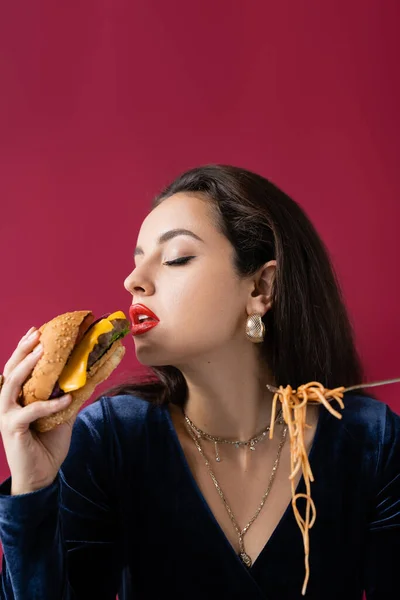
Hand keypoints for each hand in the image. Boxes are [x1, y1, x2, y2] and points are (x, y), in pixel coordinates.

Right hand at [0, 327, 75, 494]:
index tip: (37, 330)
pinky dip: (49, 404)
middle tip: (37, 334)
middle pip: (11, 370)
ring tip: (43, 352)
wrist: (41, 476)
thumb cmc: (48, 445)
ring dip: (26, 367)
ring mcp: (7, 416)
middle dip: (23, 350)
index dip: (24, 348)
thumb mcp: (63, 415)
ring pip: (11, 385)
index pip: (18, 368)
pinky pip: (30, 411)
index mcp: (18, 398)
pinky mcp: (12, 429)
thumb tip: (91, 378)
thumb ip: (70, 396)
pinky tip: (66, 399)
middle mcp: (8, 404)